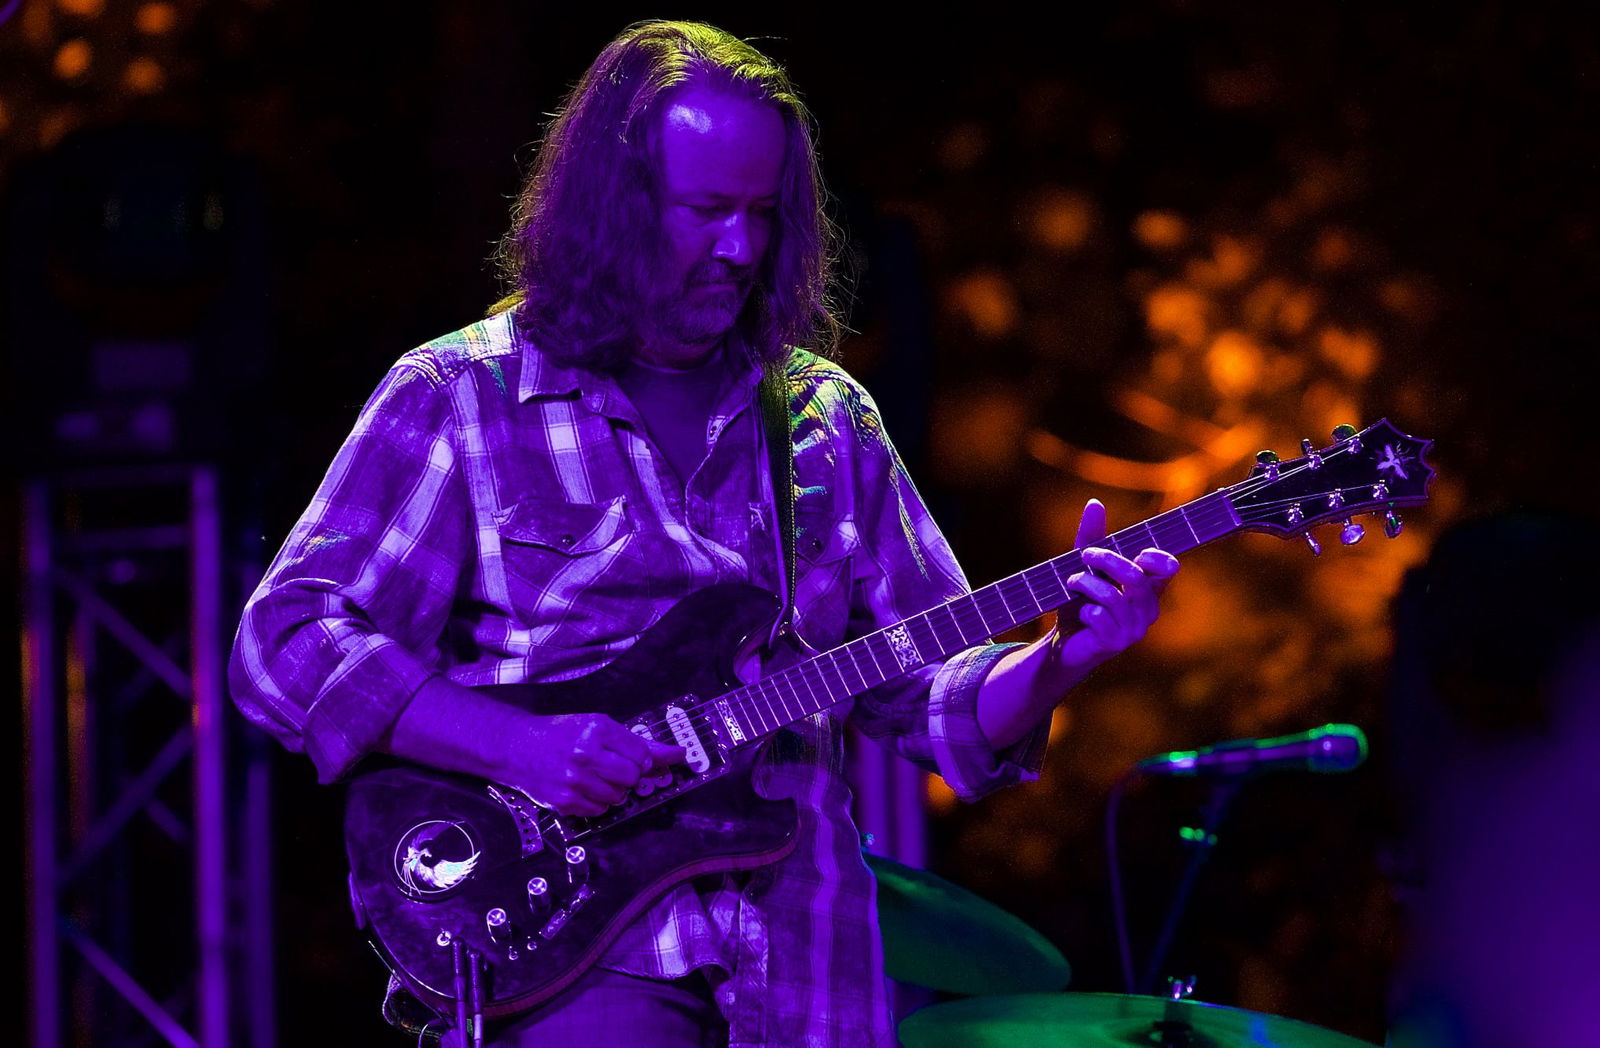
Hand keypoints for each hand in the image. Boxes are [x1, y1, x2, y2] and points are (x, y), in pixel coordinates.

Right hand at [505, 713, 685, 816]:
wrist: (517, 748)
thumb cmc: (560, 735)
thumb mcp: (596, 726)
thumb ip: (636, 742)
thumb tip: (676, 755)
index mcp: (597, 730)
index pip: (642, 753)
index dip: (641, 758)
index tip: (636, 757)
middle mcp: (586, 755)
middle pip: (633, 777)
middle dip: (629, 774)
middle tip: (612, 766)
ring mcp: (574, 781)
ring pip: (619, 796)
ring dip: (614, 789)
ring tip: (595, 775)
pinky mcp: (565, 802)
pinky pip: (601, 810)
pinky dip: (598, 801)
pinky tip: (584, 787)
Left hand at [1051, 498, 1178, 668]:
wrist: (1064, 643)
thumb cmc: (1081, 602)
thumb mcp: (1085, 567)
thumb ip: (1091, 538)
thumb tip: (1095, 502)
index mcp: (1147, 589)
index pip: (1168, 569)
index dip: (1157, 557)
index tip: (1135, 551)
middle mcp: (1146, 610)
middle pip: (1135, 577)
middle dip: (1107, 560)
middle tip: (1084, 555)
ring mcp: (1133, 630)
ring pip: (1113, 597)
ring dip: (1087, 584)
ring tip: (1072, 582)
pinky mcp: (1114, 644)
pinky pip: (1100, 617)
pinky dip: (1085, 609)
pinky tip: (1080, 612)